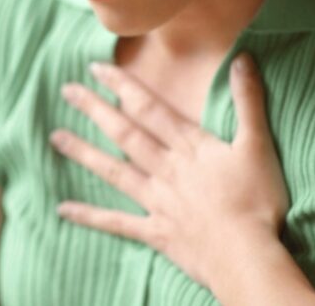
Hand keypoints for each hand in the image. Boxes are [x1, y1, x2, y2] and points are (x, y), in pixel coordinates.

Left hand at [50, 54, 289, 288]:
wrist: (248, 256)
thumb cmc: (259, 200)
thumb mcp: (258, 145)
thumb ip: (248, 101)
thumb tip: (242, 57)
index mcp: (190, 147)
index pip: (149, 108)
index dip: (122, 86)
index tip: (96, 68)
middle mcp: (166, 169)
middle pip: (125, 133)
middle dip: (95, 109)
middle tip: (66, 91)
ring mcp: (157, 201)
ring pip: (113, 171)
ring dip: (83, 153)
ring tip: (55, 137)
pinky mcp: (156, 232)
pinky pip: (116, 223)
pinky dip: (89, 216)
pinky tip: (62, 209)